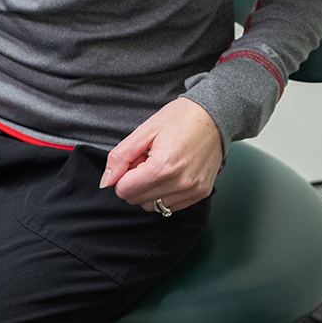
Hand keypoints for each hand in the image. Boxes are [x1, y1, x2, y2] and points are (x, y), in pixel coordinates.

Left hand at [100, 97, 222, 212]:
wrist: (214, 116)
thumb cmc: (180, 119)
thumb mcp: (144, 131)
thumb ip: (120, 157)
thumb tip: (106, 182)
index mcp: (163, 167)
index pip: (124, 190)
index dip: (123, 174)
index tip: (134, 159)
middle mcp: (180, 183)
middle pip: (137, 200)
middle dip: (135, 182)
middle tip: (147, 160)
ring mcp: (193, 190)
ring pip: (154, 206)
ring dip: (150, 190)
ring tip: (160, 166)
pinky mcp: (201, 193)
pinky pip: (172, 206)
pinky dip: (165, 193)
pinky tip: (171, 173)